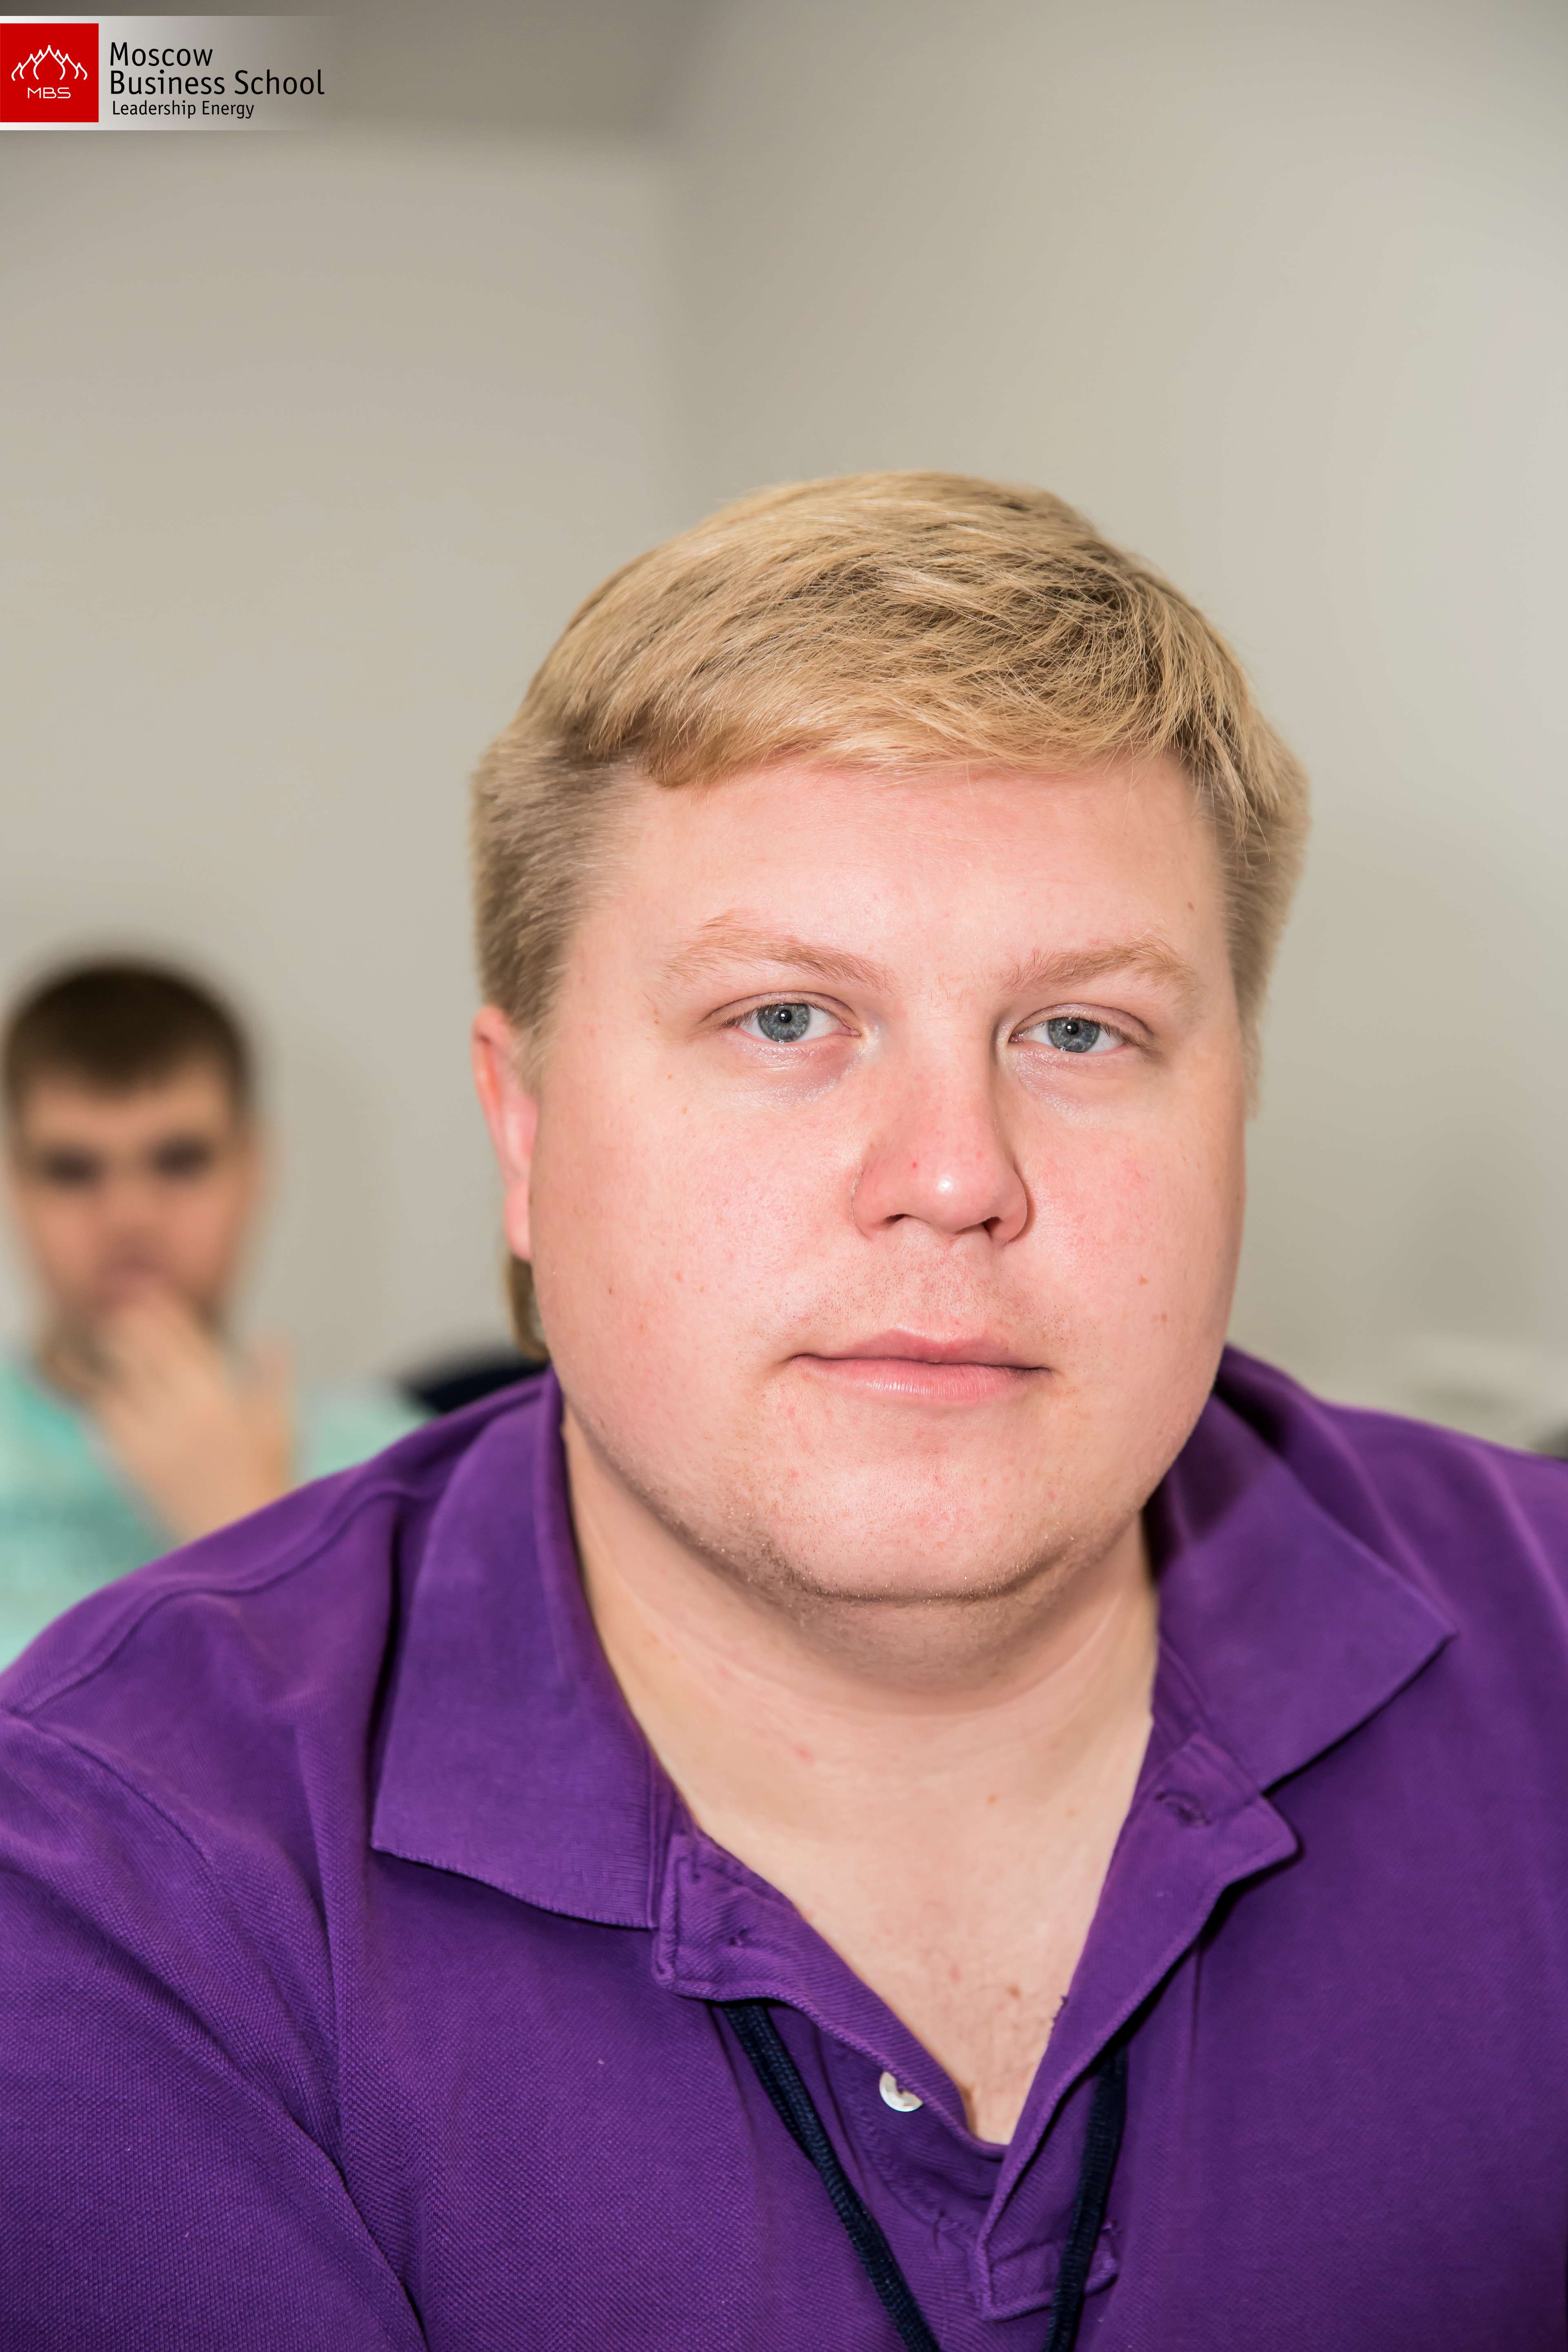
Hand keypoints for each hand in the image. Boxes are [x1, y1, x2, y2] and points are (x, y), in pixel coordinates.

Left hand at [85, 1288, 293, 1543]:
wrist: (242, 1542)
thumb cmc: (268, 1483)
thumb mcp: (279, 1424)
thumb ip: (273, 1376)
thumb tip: (276, 1336)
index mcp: (221, 1397)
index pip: (185, 1340)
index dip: (164, 1313)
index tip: (150, 1293)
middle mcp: (184, 1413)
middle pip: (145, 1353)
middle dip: (132, 1328)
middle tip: (122, 1313)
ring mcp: (154, 1439)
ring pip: (120, 1383)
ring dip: (116, 1361)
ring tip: (111, 1344)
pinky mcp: (133, 1466)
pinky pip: (108, 1423)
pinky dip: (106, 1404)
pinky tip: (108, 1395)